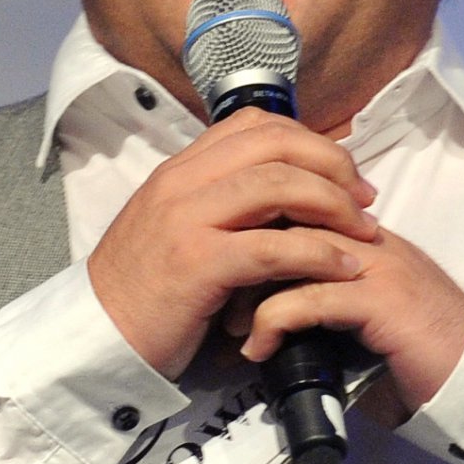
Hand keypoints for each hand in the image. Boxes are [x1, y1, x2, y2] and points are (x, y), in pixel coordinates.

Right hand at [86, 108, 379, 378]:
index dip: (310, 141)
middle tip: (365, 199)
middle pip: (276, 144)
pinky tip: (344, 268)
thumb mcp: (178, 230)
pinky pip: (273, 246)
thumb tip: (286, 197)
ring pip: (279, 185)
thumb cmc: (147, 293)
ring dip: (335, 206)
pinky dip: (319, 253)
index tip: (342, 173)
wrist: (98, 339)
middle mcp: (181, 182)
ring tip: (364, 232)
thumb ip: (221, 205)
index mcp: (179, 169)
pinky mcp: (197, 263)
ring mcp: (186, 219)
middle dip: (333, 166)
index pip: (255, 125)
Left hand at [236, 224, 463, 420]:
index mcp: (361, 236)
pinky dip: (272, 323)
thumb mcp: (355, 320)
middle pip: (285, 216)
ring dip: (248, 288)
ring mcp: (376, 265)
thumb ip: (316, 303)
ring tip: (228, 324)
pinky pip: (310, 298)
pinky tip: (257, 350)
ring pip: (292, 251)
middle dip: (239, 252)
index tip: (217, 267)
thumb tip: (259, 318)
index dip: (249, 230)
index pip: (293, 204)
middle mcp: (367, 239)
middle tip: (210, 290)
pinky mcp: (380, 299)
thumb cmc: (413, 356)